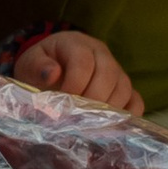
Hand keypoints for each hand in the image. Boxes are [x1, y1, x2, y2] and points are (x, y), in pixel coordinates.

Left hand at [8, 28, 142, 114]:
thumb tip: (52, 74)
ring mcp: (116, 71)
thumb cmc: (41, 67)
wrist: (51, 70)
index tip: (64, 101)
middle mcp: (101, 54)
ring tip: (90, 122)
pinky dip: (128, 115)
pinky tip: (110, 125)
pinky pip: (136, 101)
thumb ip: (38, 67)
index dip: (75, 82)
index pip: (84, 60)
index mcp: (77, 43)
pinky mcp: (124, 89)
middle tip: (78, 116)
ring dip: (109, 108)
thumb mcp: (31, 63)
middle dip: (93, 97)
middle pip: (108, 73)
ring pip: (124, 87)